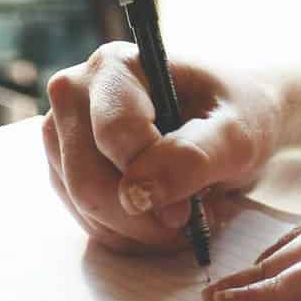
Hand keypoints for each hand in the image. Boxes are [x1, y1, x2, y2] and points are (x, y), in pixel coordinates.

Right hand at [41, 41, 278, 253]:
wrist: (231, 125)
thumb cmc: (237, 117)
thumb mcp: (237, 135)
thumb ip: (193, 157)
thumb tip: (138, 193)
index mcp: (114, 66)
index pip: (114, 135)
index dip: (154, 180)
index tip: (190, 206)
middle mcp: (75, 93)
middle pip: (88, 181)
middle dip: (143, 216)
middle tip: (189, 219)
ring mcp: (63, 134)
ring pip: (85, 208)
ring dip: (139, 229)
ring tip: (181, 213)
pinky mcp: (65, 170)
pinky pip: (87, 221)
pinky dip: (129, 234)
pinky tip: (160, 218)